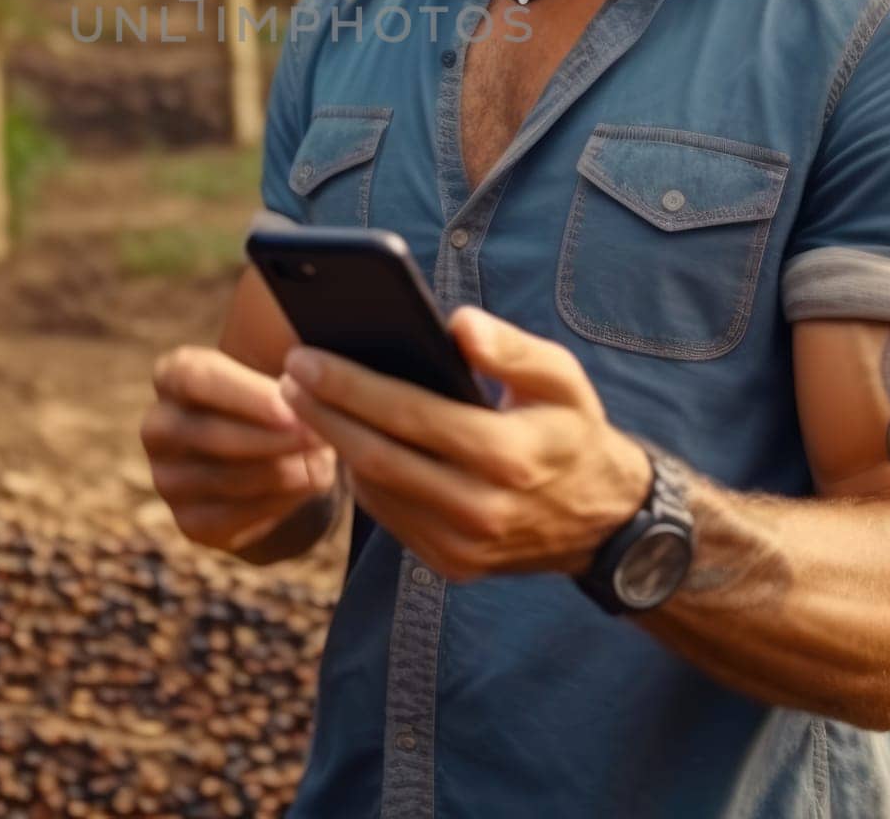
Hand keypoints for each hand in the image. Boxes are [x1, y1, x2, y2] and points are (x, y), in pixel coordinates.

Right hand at [141, 345, 338, 554]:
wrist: (271, 453)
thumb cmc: (275, 398)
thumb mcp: (279, 371)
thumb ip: (286, 374)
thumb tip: (305, 392)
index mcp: (172, 375)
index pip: (196, 378)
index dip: (244, 394)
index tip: (291, 407)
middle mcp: (158, 427)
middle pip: (210, 434)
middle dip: (270, 438)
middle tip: (319, 437)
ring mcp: (168, 480)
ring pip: (228, 478)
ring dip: (282, 470)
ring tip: (322, 459)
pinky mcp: (190, 522)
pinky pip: (236, 516)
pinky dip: (279, 501)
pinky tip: (306, 483)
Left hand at [276, 305, 651, 582]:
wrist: (604, 521)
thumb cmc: (572, 430)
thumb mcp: (562, 378)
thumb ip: (512, 348)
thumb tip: (456, 324)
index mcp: (508, 456)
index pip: (409, 414)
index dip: (349, 385)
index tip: (304, 357)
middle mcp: (481, 509)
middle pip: (377, 455)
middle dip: (323, 413)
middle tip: (286, 376)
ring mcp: (463, 546)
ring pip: (376, 489)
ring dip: (334, 442)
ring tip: (304, 400)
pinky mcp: (451, 566)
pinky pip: (389, 515)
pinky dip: (360, 475)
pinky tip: (343, 438)